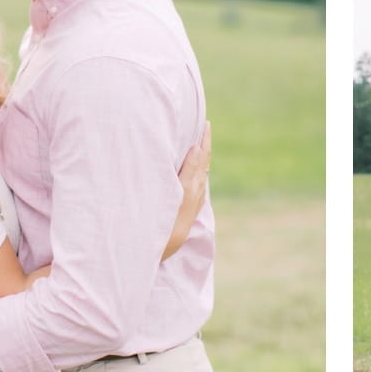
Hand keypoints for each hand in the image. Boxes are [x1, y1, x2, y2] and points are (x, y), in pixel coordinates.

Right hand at [164, 121, 210, 260]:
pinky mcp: (184, 206)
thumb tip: (197, 149)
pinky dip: (193, 170)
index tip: (206, 123)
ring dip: (198, 157)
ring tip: (196, 142)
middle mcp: (195, 190)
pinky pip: (192, 182)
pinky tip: (190, 168)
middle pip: (202, 163)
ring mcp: (190, 199)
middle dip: (203, 145)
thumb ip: (189, 171)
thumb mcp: (181, 193)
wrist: (165, 248)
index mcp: (195, 184)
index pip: (202, 157)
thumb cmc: (169, 220)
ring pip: (198, 172)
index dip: (204, 140)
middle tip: (203, 127)